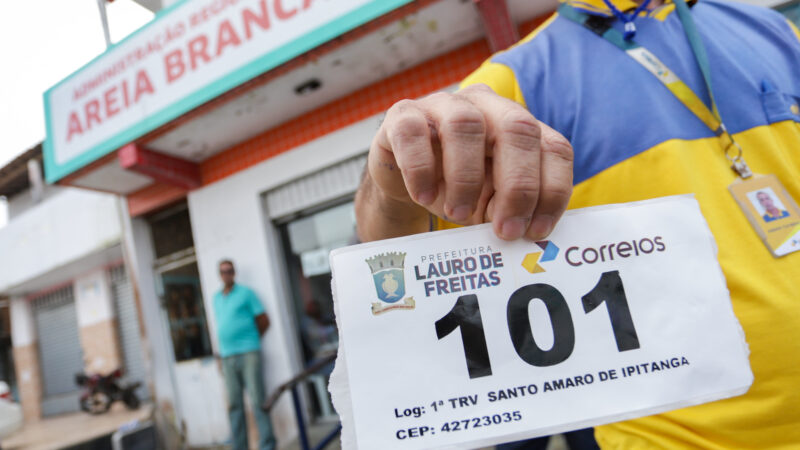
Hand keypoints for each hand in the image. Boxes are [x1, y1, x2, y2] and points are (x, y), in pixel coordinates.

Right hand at [365, 84, 572, 239]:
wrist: (403, 178)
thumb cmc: (455, 188)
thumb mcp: (490, 202)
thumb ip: (509, 209)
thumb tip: (524, 231)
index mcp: (518, 126)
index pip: (554, 147)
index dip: (553, 190)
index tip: (536, 231)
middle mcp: (487, 106)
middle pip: (518, 127)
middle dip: (518, 185)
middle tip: (505, 230)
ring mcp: (444, 105)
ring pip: (465, 125)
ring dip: (466, 178)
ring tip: (457, 214)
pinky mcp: (402, 114)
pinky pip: (412, 132)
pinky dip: (420, 169)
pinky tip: (424, 196)